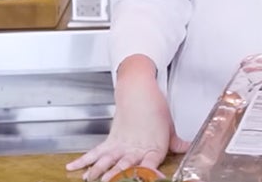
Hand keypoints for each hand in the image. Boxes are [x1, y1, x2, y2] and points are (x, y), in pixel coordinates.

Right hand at [65, 55, 190, 181]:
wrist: (139, 89)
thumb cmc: (155, 107)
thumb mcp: (170, 127)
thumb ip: (177, 142)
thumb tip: (188, 148)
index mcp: (153, 146)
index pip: (150, 164)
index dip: (149, 173)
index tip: (151, 179)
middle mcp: (135, 147)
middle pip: (124, 165)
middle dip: (117, 176)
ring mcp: (121, 144)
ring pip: (107, 161)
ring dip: (98, 172)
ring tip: (89, 180)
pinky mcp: (110, 139)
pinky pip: (95, 152)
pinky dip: (83, 160)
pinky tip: (73, 167)